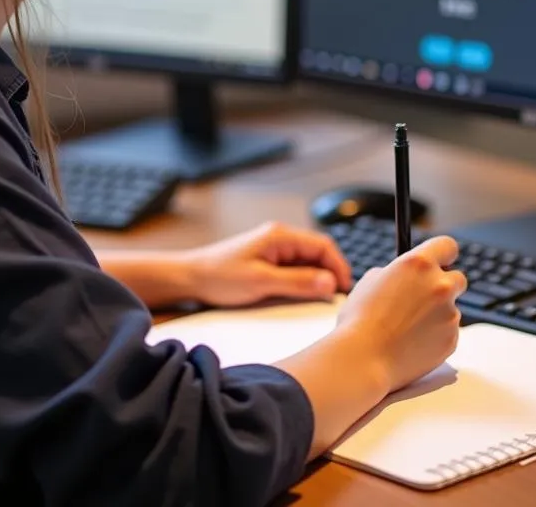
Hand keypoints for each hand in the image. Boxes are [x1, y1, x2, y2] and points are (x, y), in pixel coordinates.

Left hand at [183, 221, 352, 306]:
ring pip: (307, 261)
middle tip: (335, 299)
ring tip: (321, 300)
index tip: (344, 290)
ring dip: (316, 278)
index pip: (323, 245)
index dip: (339, 267)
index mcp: (280, 235)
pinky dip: (303, 281)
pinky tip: (303, 296)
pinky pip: (294, 268)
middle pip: (318, 252)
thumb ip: (298, 282)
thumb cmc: (220, 277)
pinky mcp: (267, 260)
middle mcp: (280, 237)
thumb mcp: (262, 282)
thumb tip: (330, 283)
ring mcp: (273, 248)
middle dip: (330, 273)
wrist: (191, 278)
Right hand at [336, 236, 465, 394]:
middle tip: (424, 296)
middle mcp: (440, 285)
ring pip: (451, 308)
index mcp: (419, 263)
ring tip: (408, 326)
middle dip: (444, 285)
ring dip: (437, 313)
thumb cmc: (361, 319)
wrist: (364, 358)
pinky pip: (448, 332)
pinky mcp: (451, 340)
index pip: (448, 246)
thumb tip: (406, 278)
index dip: (443, 254)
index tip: (440, 260)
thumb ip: (397, 273)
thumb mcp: (372, 280)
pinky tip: (413, 341)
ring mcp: (449, 314)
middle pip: (458, 278)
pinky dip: (436, 335)